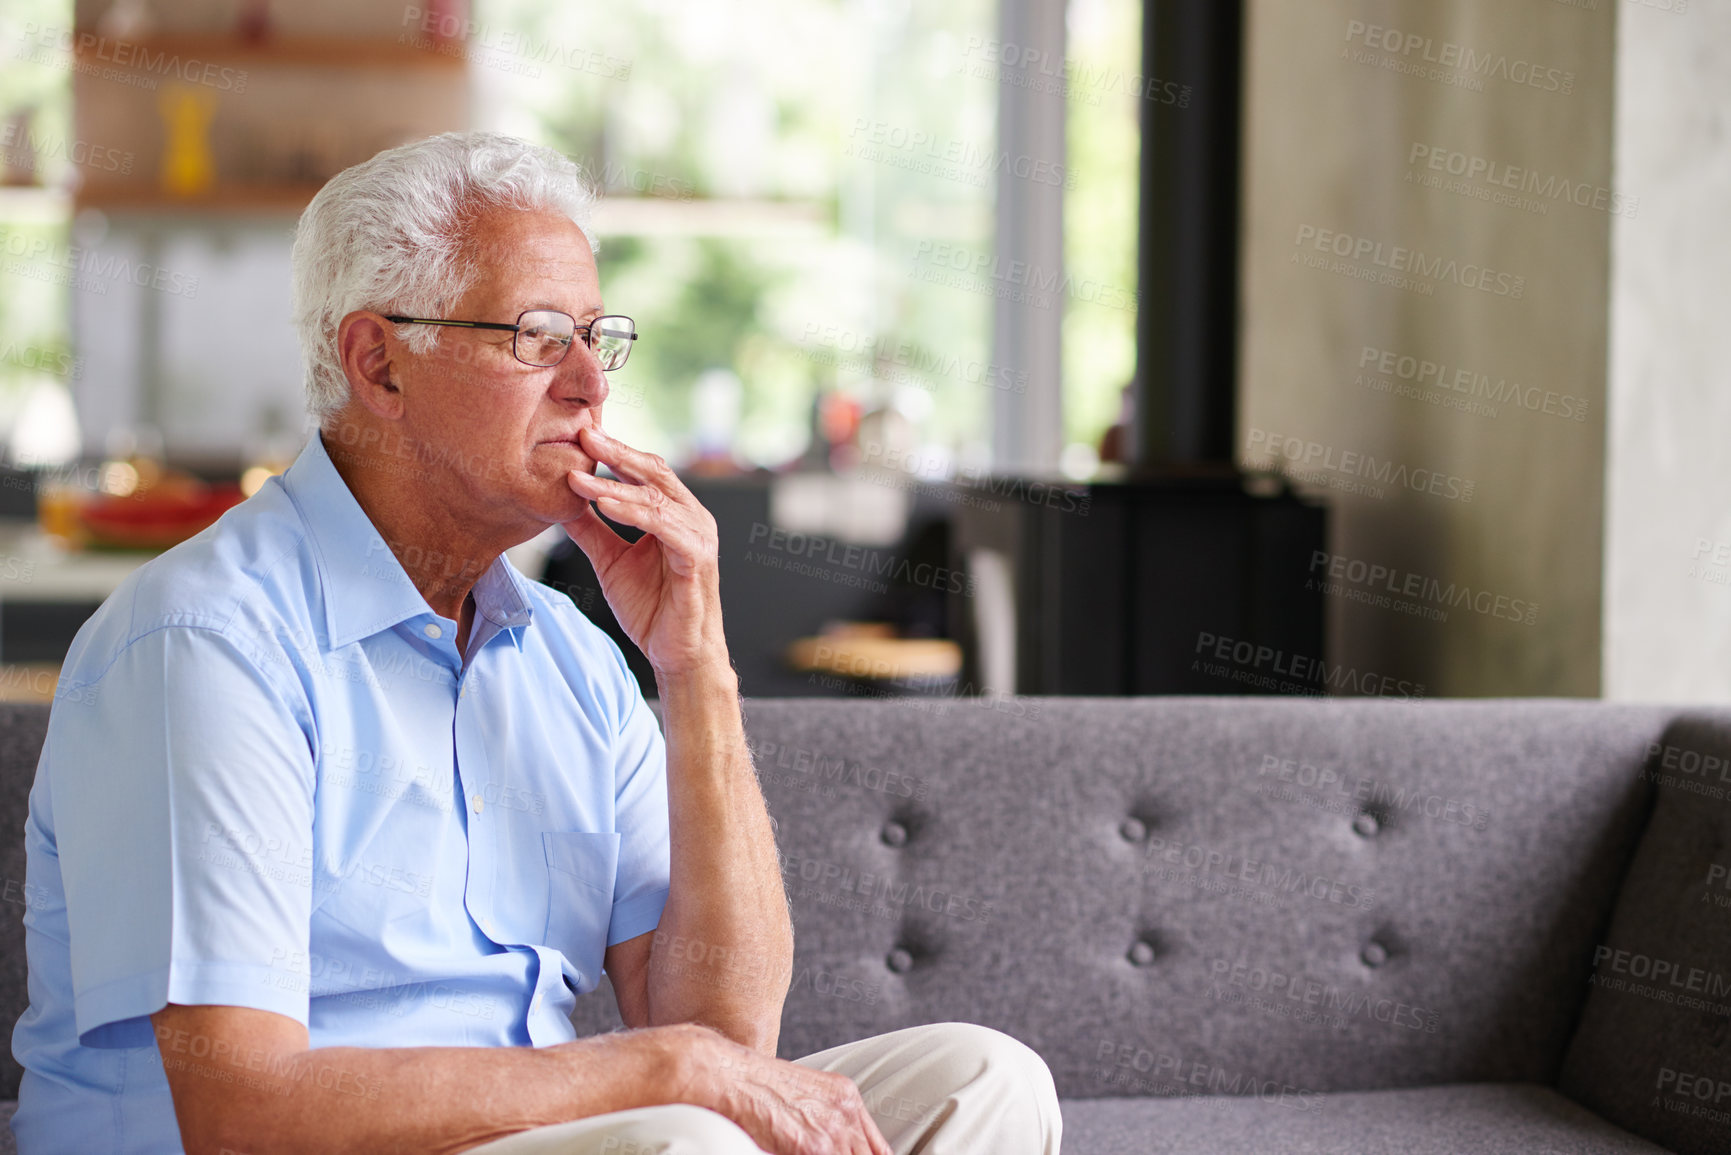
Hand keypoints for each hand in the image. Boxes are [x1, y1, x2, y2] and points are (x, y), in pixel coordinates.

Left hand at [560, 426, 726, 678]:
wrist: (678, 654)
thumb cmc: (653, 609)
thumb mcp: (611, 561)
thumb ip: (590, 531)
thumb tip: (559, 502)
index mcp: (675, 513)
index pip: (644, 471)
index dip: (613, 452)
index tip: (578, 434)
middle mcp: (692, 517)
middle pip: (653, 472)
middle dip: (616, 452)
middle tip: (582, 434)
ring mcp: (698, 536)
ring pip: (654, 498)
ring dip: (614, 485)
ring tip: (578, 475)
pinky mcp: (696, 559)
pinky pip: (663, 528)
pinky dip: (633, 513)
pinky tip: (605, 505)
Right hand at [681, 1030, 893, 1154]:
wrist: (730, 1076)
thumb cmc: (754, 1087)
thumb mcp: (802, 1098)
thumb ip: (824, 1123)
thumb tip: (830, 1146)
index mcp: (846, 1098)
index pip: (878, 1148)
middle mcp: (846, 1111)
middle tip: (820, 1154)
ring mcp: (834, 1130)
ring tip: (802, 1152)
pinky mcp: (815, 1147)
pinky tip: (791, 1152)